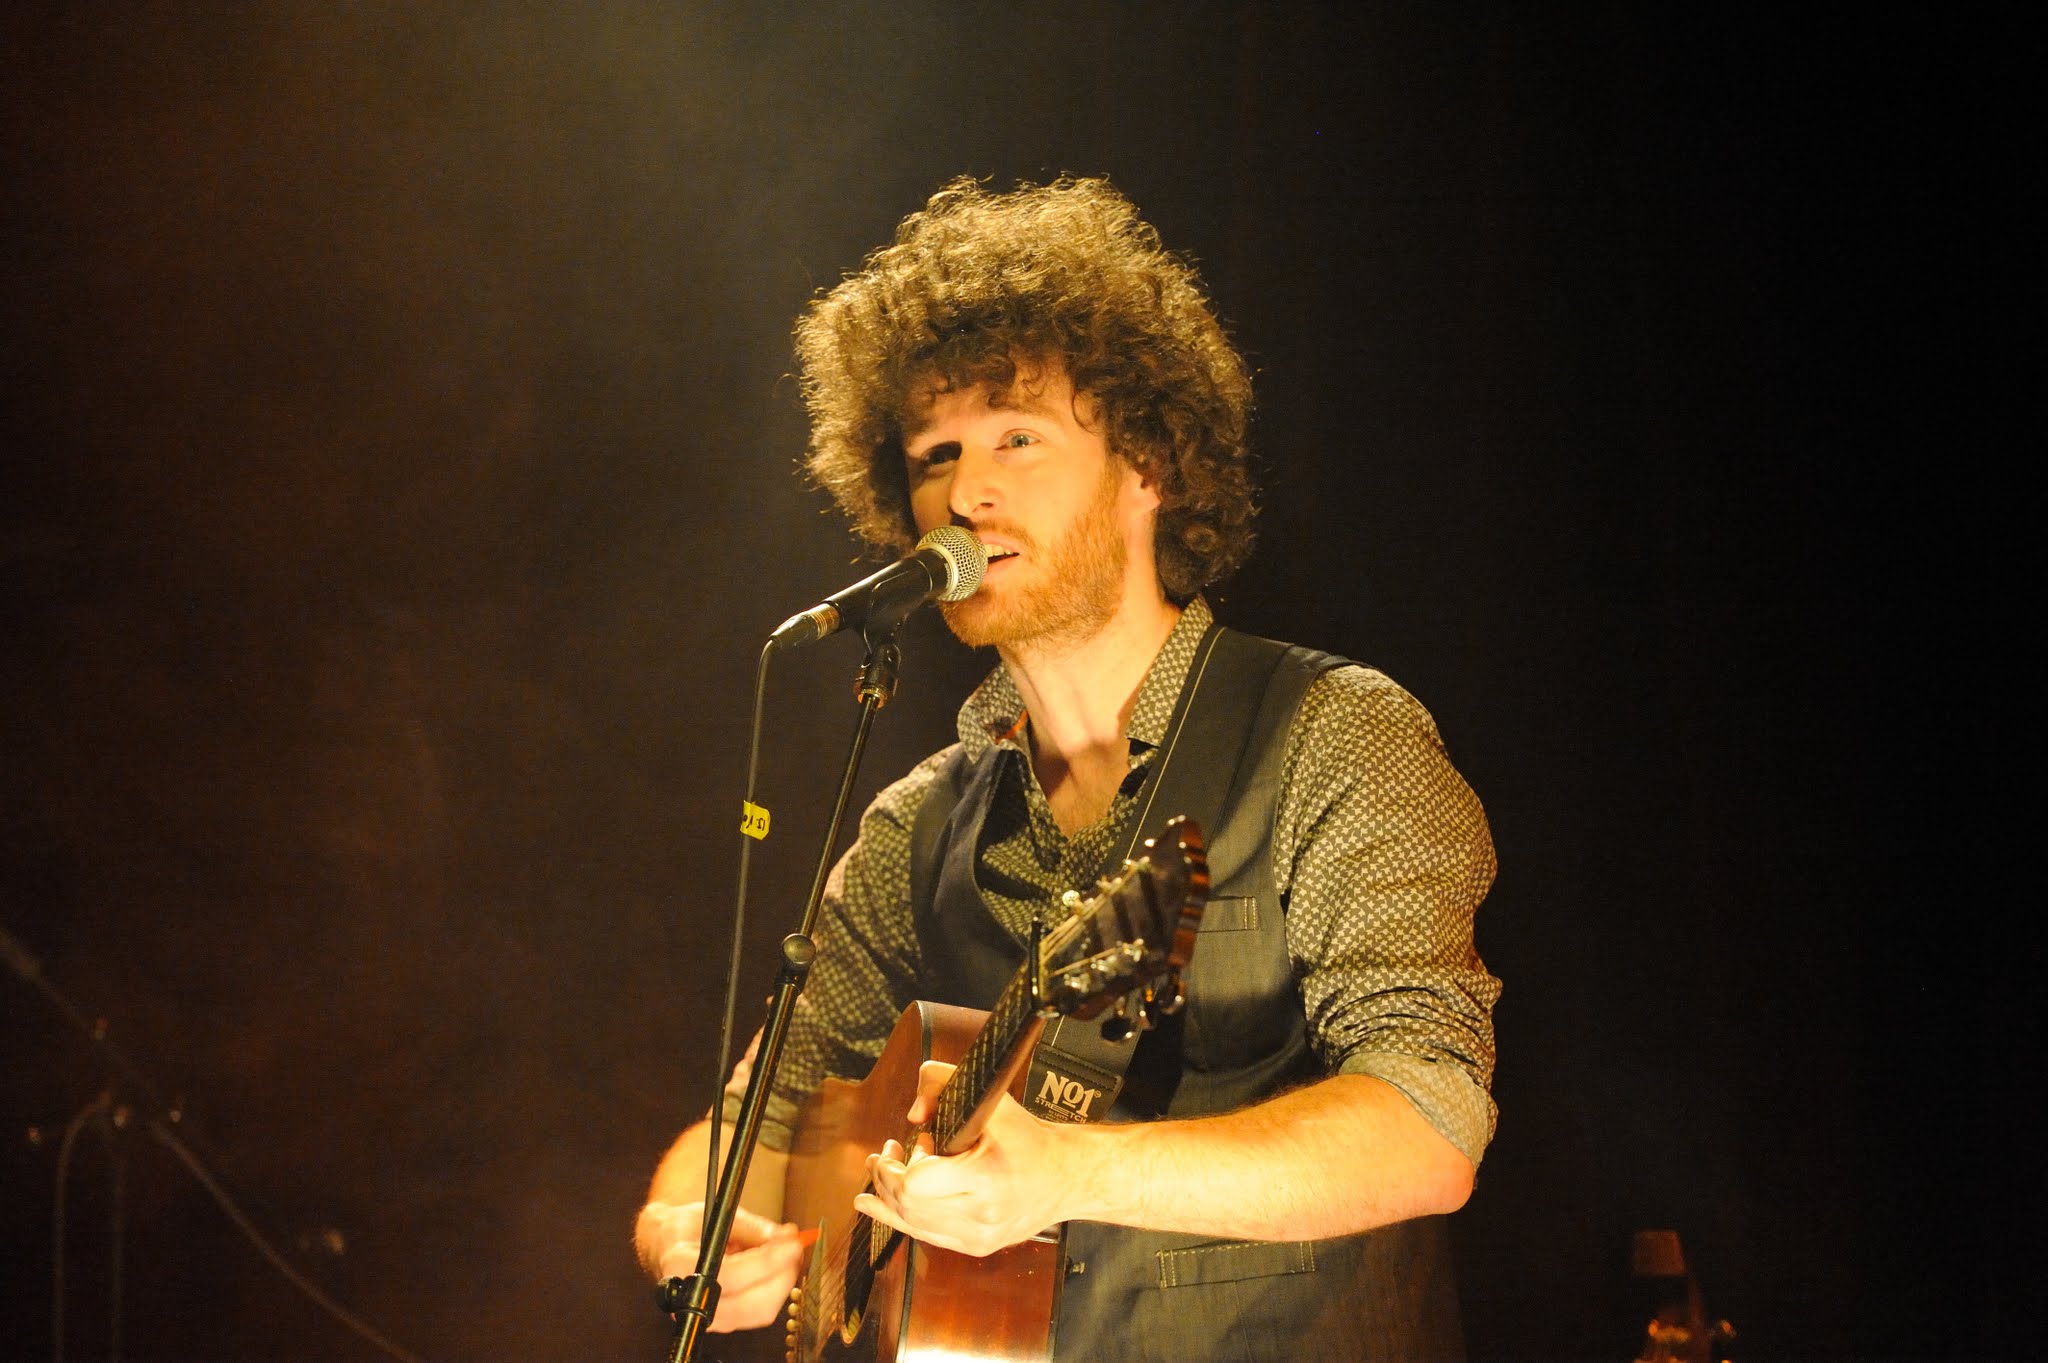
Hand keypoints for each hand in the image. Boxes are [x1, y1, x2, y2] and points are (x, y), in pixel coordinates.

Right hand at [637, 1199, 812, 1331]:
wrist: (667, 1245)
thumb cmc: (688, 1228)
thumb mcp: (717, 1214)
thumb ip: (753, 1227)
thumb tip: (786, 1236)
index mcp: (681, 1267)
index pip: (731, 1276)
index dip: (767, 1262)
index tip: (791, 1243)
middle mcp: (690, 1300)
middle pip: (750, 1304)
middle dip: (782, 1275)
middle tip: (795, 1246)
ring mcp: (706, 1316)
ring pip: (759, 1312)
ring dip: (782, 1283)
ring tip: (788, 1255)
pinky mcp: (722, 1321)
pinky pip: (758, 1313)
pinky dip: (775, 1291)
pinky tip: (777, 1269)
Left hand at [853, 1059, 1076, 1257]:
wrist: (1064, 1177)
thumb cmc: (1029, 1139)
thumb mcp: (993, 1100)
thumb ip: (943, 1084)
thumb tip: (912, 1114)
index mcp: (987, 1179)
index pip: (918, 1183)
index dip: (906, 1163)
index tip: (920, 1142)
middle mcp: (981, 1216)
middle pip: (907, 1204)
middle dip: (886, 1176)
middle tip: (886, 1152)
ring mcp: (977, 1237)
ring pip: (910, 1223)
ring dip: (887, 1195)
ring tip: (882, 1169)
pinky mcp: (974, 1247)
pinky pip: (923, 1235)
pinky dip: (898, 1215)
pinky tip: (875, 1204)